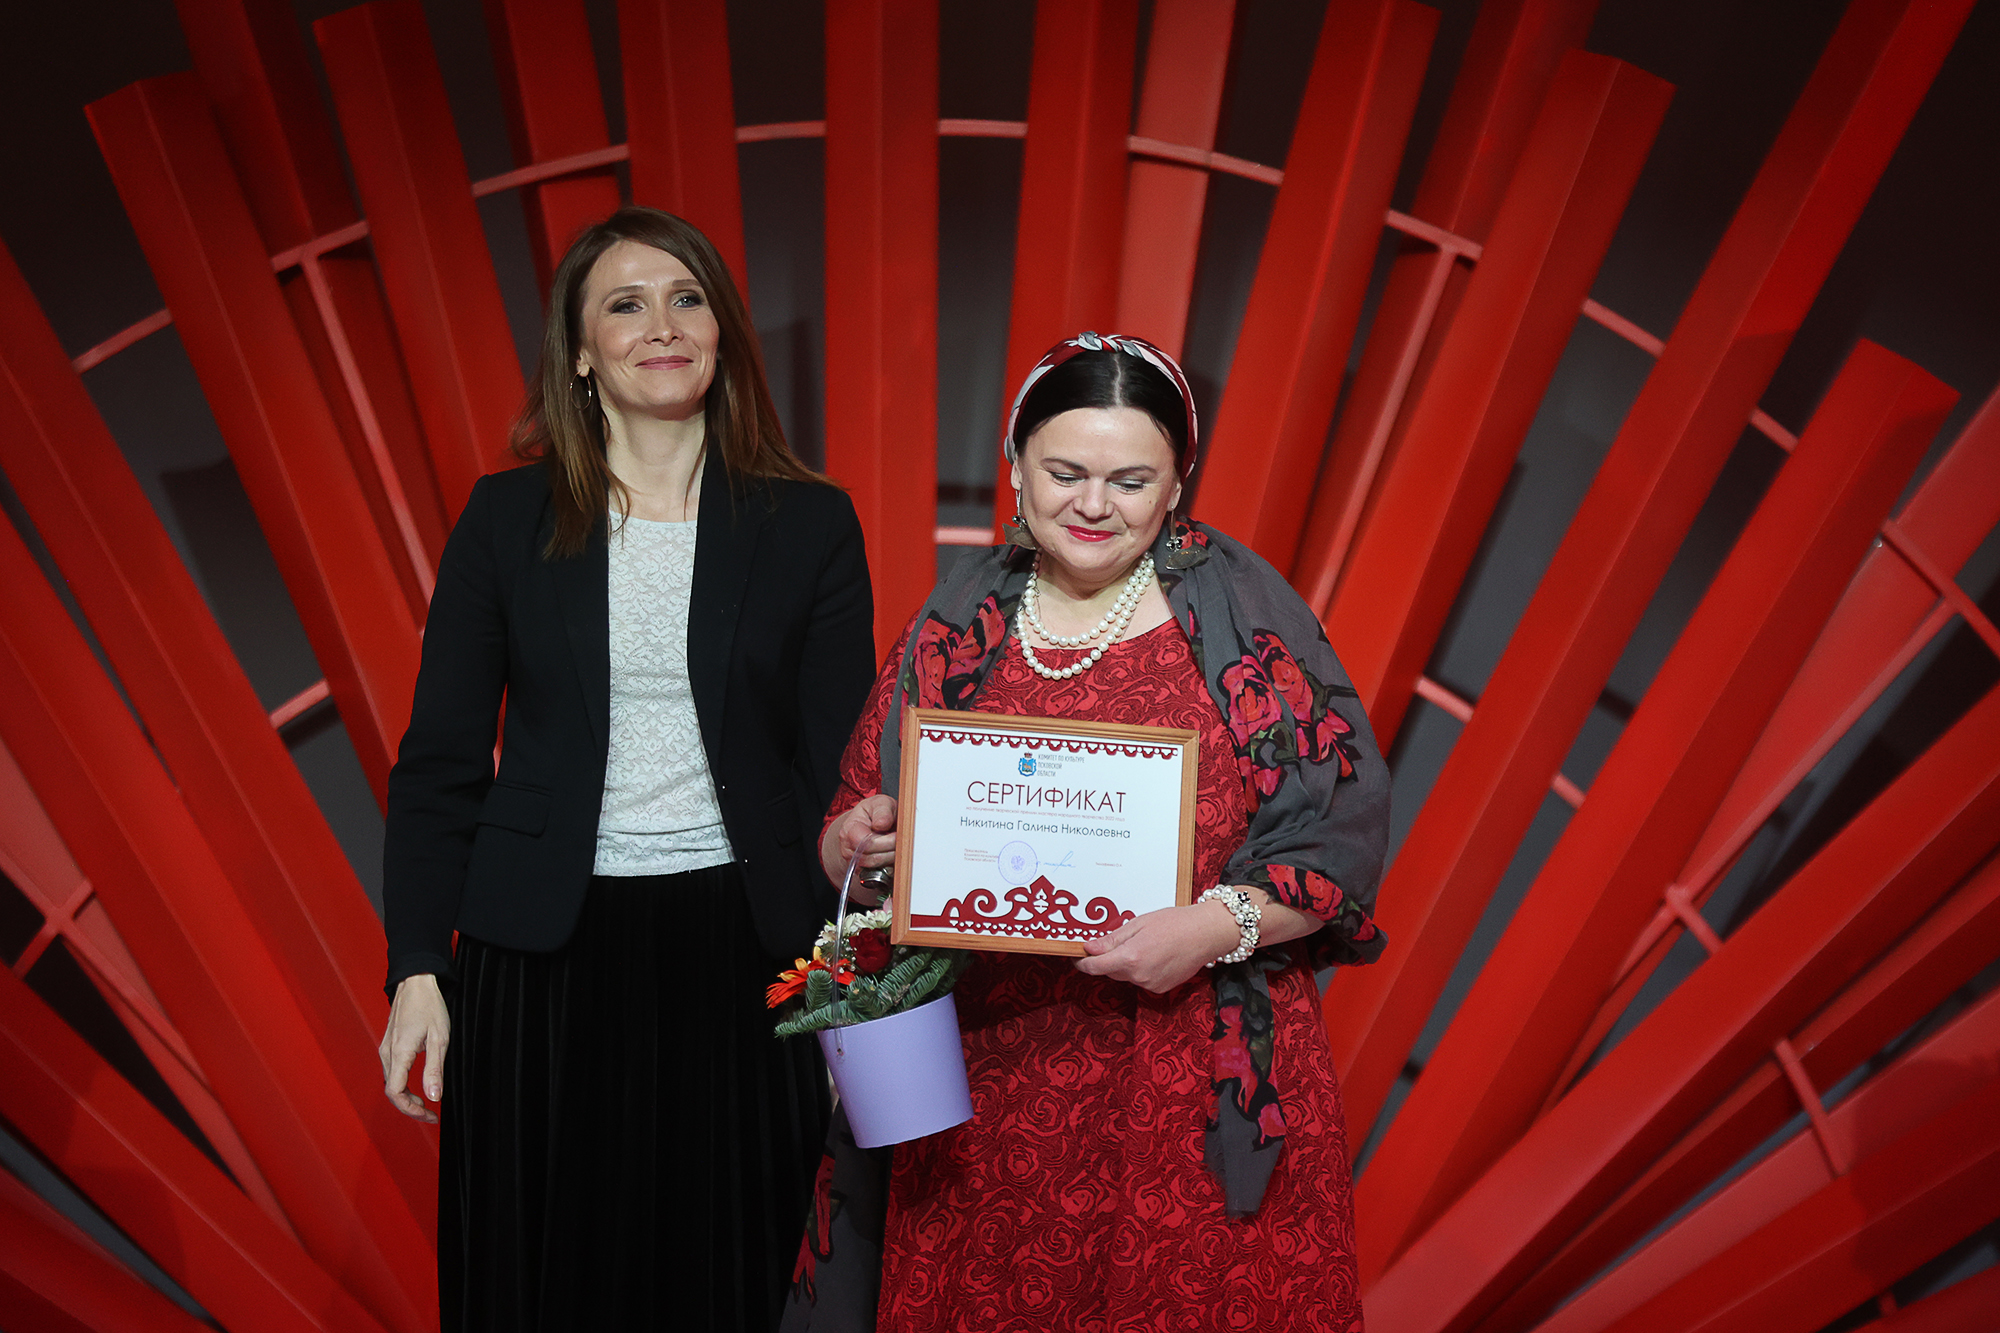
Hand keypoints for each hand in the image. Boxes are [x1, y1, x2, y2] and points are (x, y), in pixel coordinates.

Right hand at [380, 974, 449, 1121]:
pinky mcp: (388, 1045)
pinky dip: (403, 1085)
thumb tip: (434, 1097)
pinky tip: (417, 1086)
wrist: (416, 982)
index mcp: (399, 1052)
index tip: (429, 1115)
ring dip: (406, 1097)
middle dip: (410, 1107)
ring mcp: (385, 1049)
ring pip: (391, 1083)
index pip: (395, 1093)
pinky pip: (391, 1072)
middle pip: (392, 1092)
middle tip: (431, 1114)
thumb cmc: (429, 1006)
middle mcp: (387, 1053)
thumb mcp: (439, 1039)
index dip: (411, 1110)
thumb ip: (435, 1069)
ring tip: (427, 1102)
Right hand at [820, 795, 897, 899]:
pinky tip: (894, 855)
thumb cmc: (875, 812)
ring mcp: (854, 862)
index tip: (897, 835)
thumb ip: (882, 811)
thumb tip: (882, 824)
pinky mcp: (863, 871)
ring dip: (892, 859)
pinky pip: (878, 875)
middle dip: (891, 852)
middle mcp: (848, 848)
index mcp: (850, 829)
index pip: (865, 843)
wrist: (869, 822)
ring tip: (899, 847)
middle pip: (871, 859)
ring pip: (876, 869)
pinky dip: (889, 867)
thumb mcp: (880, 803)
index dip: (884, 842)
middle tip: (903, 842)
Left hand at [1073, 900, 1240, 993]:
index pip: (1095, 967)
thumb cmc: (1174, 923)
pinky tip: (1156, 955)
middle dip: (1109, 959)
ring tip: (1146, 945)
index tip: (1078, 958)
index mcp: (1130, 958)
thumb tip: (1089, 948)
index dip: (1084, 963)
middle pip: (1111, 971)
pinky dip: (1142, 970)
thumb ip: (1112, 939)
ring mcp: (1151, 985)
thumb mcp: (1138, 924)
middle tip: (1119, 941)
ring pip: (1127, 976)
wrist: (1206, 934)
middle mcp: (1139, 976)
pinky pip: (1142, 981)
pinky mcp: (1161, 989)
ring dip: (1127, 964)